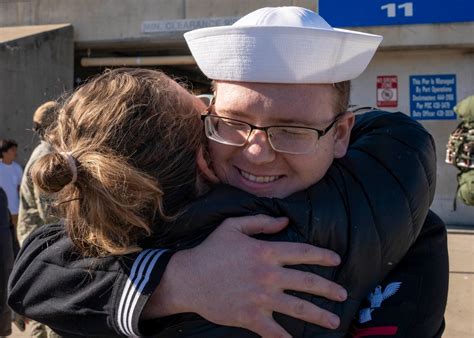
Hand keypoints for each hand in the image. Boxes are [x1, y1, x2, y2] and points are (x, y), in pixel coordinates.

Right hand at [145, 215, 346, 336]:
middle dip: (328, 289)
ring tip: (335, 321)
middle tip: (344, 294)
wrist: (188, 278)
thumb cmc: (211, 250)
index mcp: (266, 252)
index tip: (336, 260)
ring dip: (319, 314)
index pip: (302, 252)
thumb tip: (285, 221)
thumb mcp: (233, 227)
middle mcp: (268, 275)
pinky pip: (274, 331)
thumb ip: (261, 222)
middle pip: (306, 282)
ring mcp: (260, 298)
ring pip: (297, 308)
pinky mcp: (250, 317)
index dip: (322, 256)